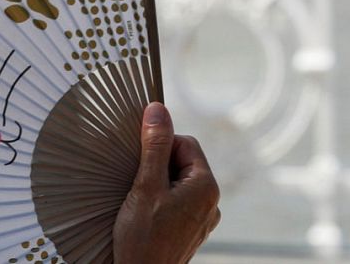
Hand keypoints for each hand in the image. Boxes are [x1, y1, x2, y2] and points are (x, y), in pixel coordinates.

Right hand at [114, 102, 220, 263]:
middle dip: (158, 166)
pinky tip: (145, 216)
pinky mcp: (191, 231)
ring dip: (158, 185)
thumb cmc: (143, 240)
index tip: (141, 158)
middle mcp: (211, 202)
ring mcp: (202, 219)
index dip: (161, 145)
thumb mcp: (146, 186)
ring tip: (140, 203)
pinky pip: (178, 204)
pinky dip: (161, 203)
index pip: (186, 144)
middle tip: (139, 184)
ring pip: (179, 184)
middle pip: (183, 163)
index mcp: (206, 186)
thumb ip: (154, 147)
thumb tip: (158, 110)